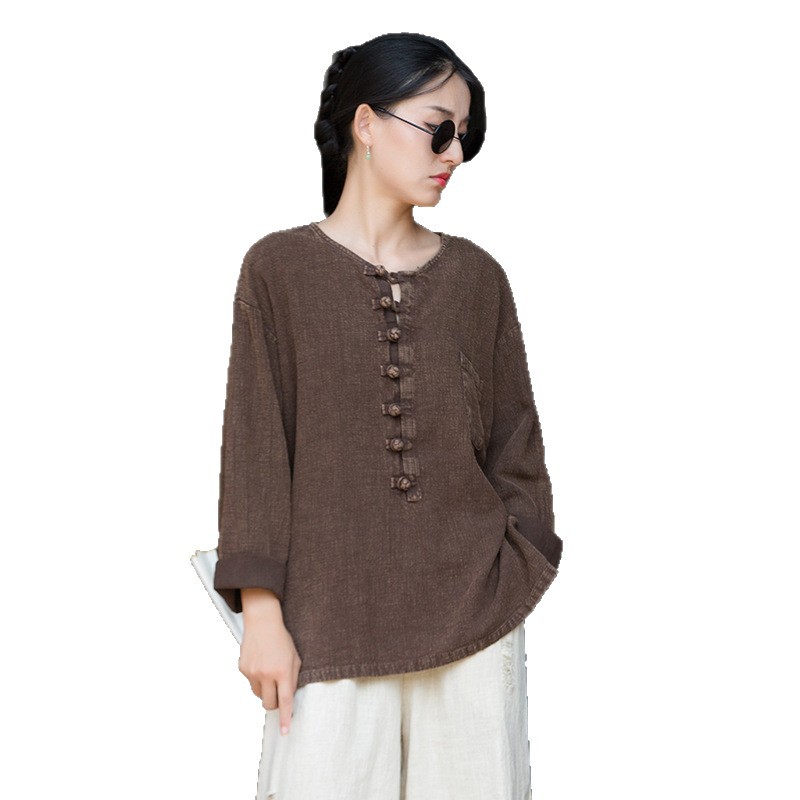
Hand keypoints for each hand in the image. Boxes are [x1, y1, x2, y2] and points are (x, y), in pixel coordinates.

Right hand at [238, 589, 301, 735]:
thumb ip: (293, 678)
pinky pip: (251, 683)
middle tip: (278, 694)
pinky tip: (260, 664)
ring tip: (269, 673)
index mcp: (283, 671)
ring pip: (259, 695)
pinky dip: (256, 679)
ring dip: (265, 691)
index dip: (285, 718)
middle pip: (269, 703)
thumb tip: (289, 698)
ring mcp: (253, 672)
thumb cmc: (282, 639)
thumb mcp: (295, 657)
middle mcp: (267, 673)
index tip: (285, 732)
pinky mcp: (243, 668)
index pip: (285, 701)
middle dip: (274, 703)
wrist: (262, 622)